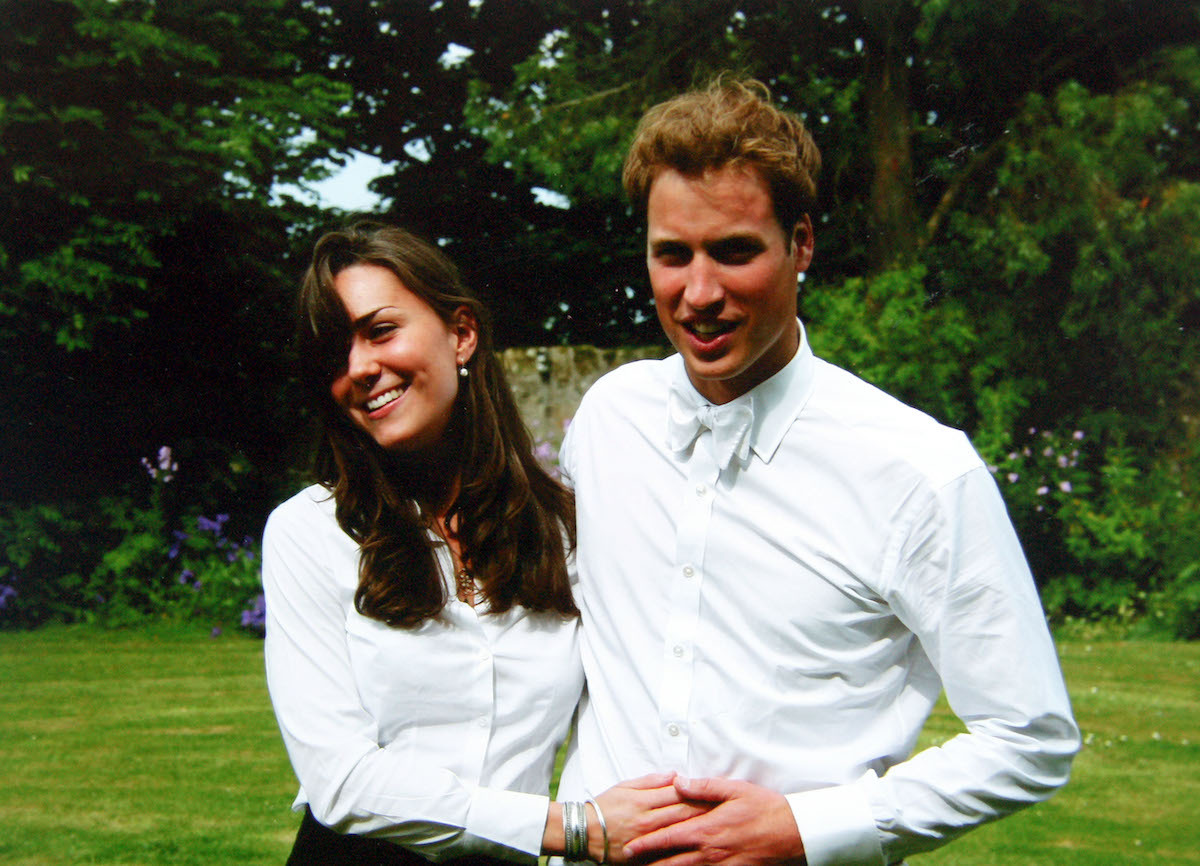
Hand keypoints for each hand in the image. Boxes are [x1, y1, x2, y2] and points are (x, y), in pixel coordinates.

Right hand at [591, 772, 712, 863]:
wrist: (584, 832)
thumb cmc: (604, 806)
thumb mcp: (625, 786)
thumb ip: (651, 781)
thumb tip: (675, 775)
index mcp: (644, 801)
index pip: (678, 794)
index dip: (698, 791)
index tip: (716, 790)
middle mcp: (648, 821)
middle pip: (683, 814)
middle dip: (706, 810)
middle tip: (727, 807)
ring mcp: (647, 841)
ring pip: (680, 834)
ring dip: (700, 828)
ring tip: (719, 826)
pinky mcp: (644, 856)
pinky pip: (668, 853)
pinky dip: (684, 849)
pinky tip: (698, 848)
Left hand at [622, 777, 804, 865]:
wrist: (793, 832)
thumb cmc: (764, 808)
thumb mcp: (734, 790)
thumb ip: (703, 787)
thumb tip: (678, 782)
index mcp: (707, 829)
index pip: (669, 839)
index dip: (648, 845)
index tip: (630, 848)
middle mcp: (711, 852)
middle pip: (672, 863)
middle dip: (651, 865)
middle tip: (632, 865)